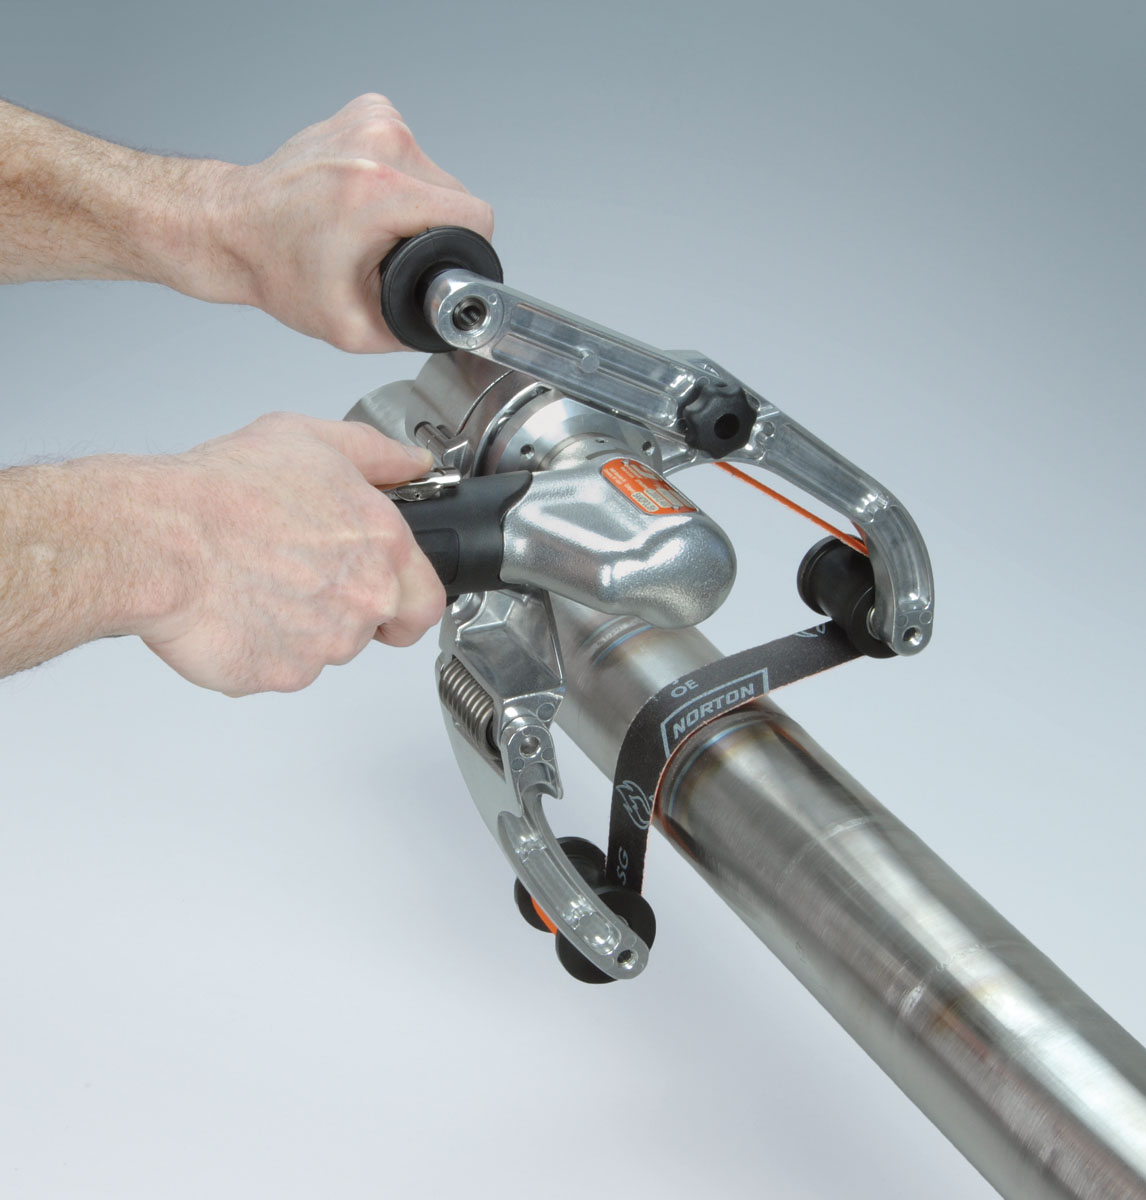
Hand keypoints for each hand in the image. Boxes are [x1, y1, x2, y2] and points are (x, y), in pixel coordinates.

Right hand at [141, 414, 445, 695]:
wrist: (160, 541)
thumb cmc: (225, 491)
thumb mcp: (311, 441)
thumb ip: (377, 455)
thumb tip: (413, 461)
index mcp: (382, 546)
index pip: (427, 601)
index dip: (408, 600)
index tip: (387, 594)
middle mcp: (363, 601)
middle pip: (376, 627)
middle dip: (348, 610)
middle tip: (303, 580)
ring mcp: (324, 645)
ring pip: (326, 649)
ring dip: (301, 627)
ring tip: (258, 582)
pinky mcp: (280, 675)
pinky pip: (279, 669)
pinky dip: (260, 647)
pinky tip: (236, 609)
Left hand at [218, 94, 493, 351]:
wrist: (234, 228)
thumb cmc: (280, 270)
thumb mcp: (353, 328)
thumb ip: (413, 335)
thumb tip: (452, 330)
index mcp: (380, 193)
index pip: (475, 215)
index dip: (470, 249)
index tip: (445, 265)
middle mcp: (379, 145)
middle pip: (455, 195)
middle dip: (436, 230)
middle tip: (392, 252)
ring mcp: (373, 119)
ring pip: (434, 174)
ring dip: (416, 204)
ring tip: (371, 224)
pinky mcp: (368, 110)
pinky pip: (411, 152)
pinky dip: (398, 177)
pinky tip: (364, 195)